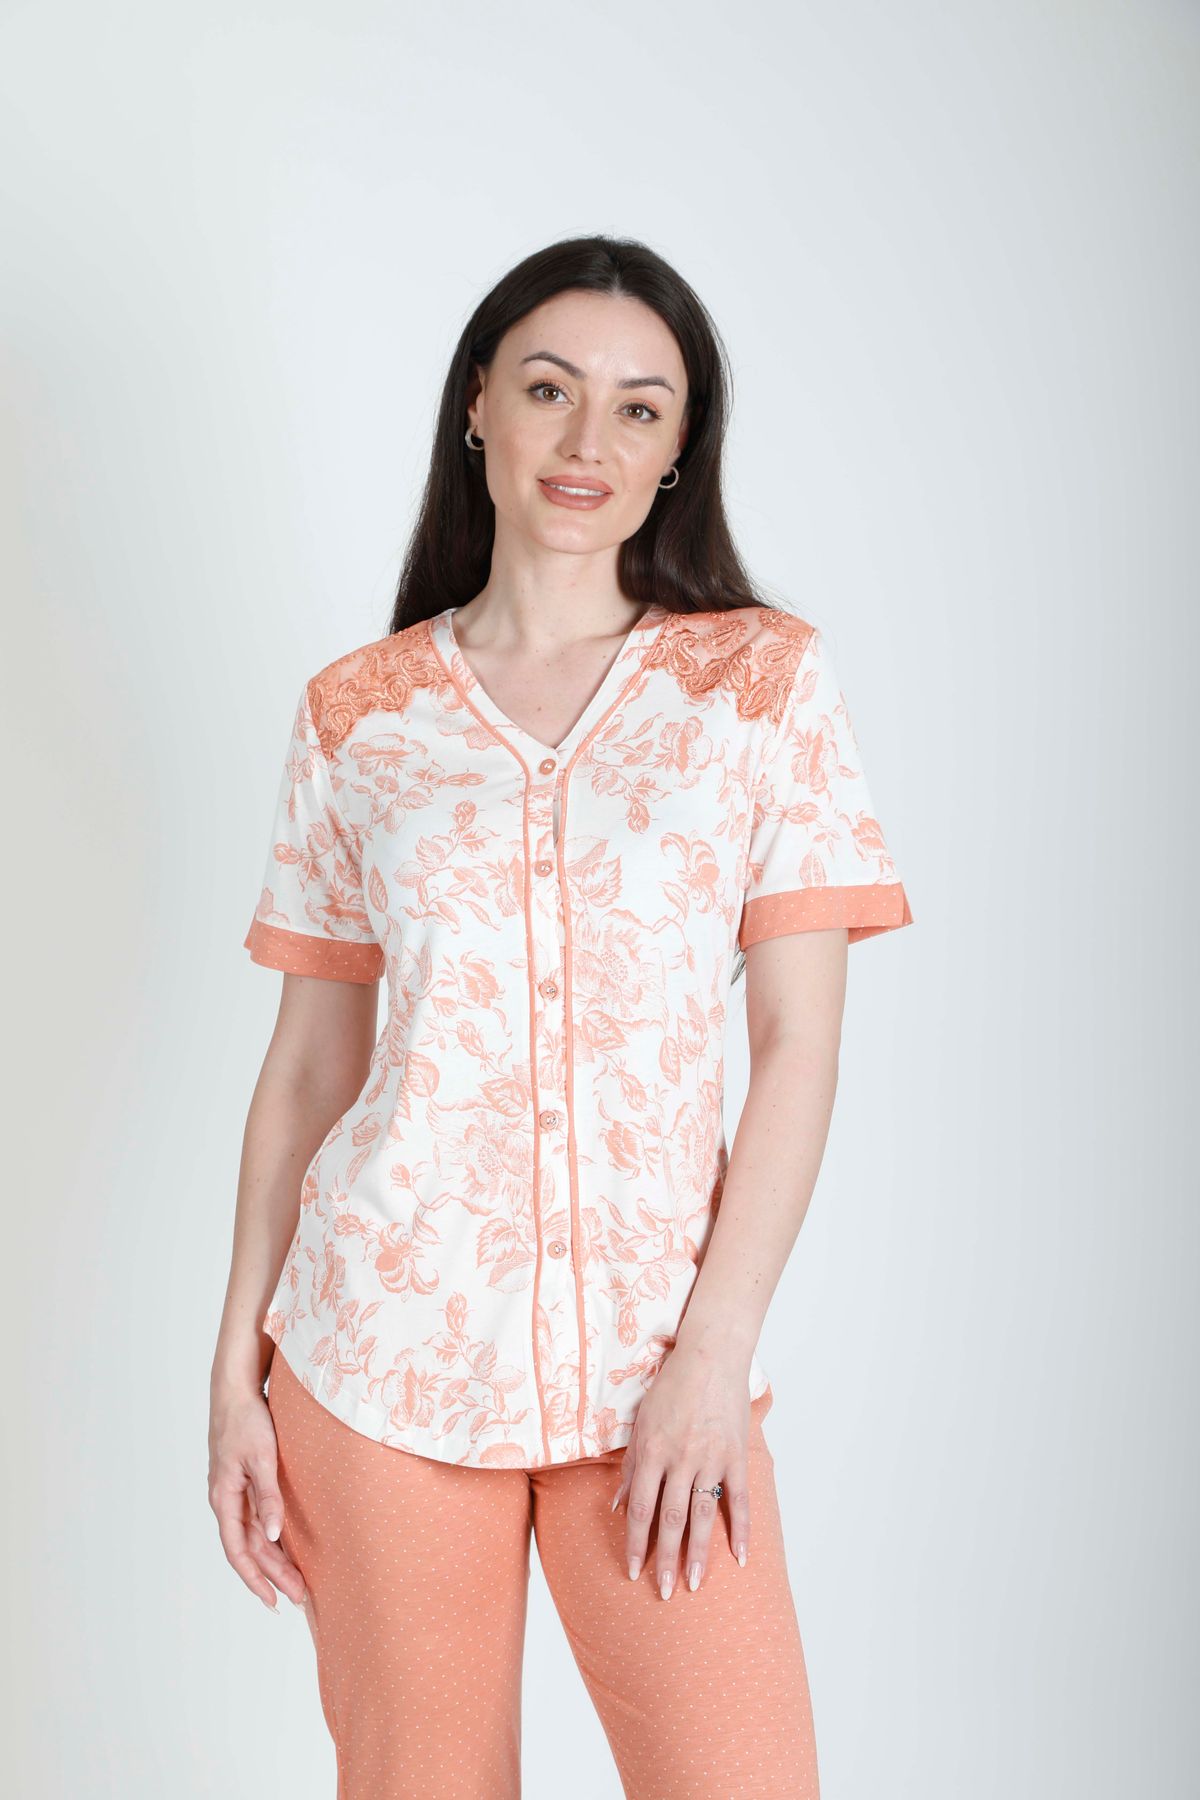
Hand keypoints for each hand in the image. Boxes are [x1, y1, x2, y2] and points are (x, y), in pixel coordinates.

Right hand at [208, 1382, 306, 1611]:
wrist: (236, 1390)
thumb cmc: (246, 1420)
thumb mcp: (261, 1458)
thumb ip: (267, 1496)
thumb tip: (273, 1535)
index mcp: (224, 1498)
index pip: (238, 1550)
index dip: (254, 1578)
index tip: (273, 1600)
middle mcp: (227, 1500)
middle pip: (250, 1548)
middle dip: (273, 1575)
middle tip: (299, 1597)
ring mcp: (235, 1492)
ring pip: (255, 1535)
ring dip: (274, 1559)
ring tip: (297, 1582)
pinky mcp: (245, 1482)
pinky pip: (258, 1518)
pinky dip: (272, 1537)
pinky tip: (286, 1548)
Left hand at [609, 1349, 751, 1597]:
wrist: (710, 1357)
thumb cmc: (671, 1388)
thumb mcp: (641, 1422)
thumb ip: (631, 1466)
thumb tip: (618, 1506)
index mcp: (653, 1451)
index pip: (642, 1508)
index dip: (636, 1543)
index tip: (632, 1571)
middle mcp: (680, 1459)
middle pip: (670, 1519)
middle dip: (665, 1559)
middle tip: (662, 1592)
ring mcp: (711, 1458)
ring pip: (702, 1515)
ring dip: (697, 1553)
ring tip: (693, 1584)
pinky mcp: (736, 1455)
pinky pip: (740, 1499)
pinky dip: (742, 1529)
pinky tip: (739, 1557)